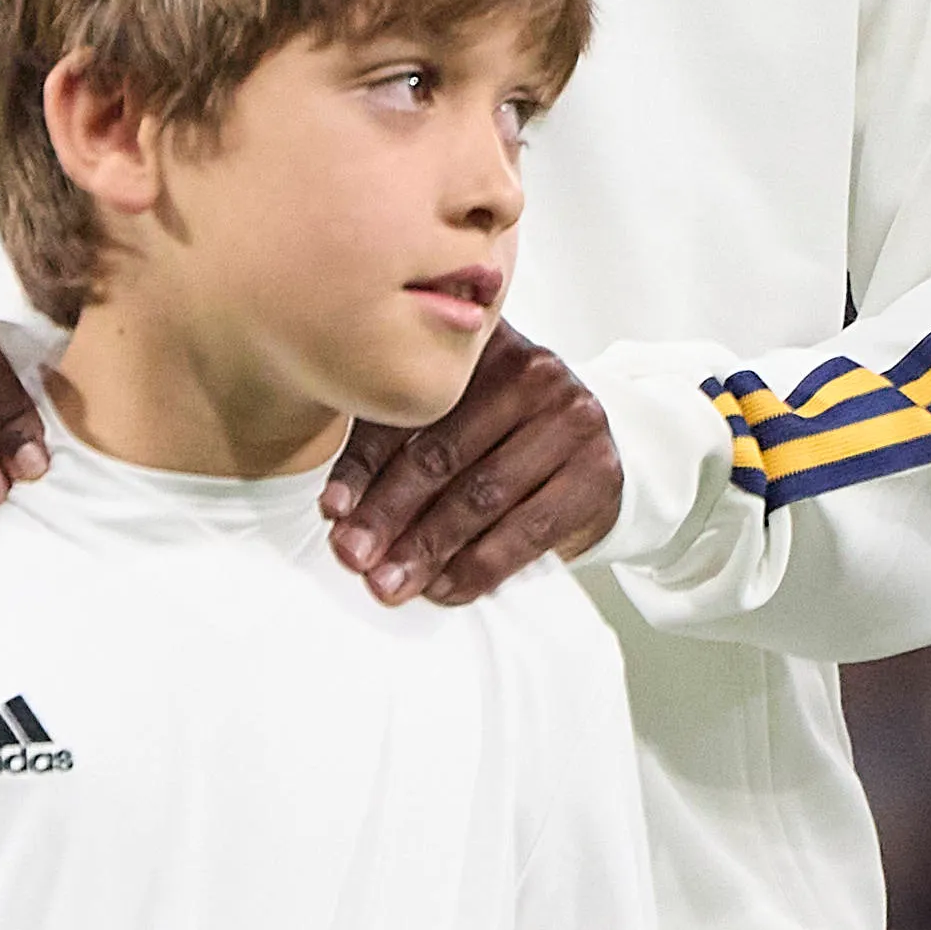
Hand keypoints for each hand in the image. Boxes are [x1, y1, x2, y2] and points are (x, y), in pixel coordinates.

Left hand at [325, 324, 622, 607]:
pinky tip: (444, 587)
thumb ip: (402, 436)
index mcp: (479, 343)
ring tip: (389, 580)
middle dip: (388, 512)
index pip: (408, 408)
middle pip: (441, 452)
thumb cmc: (506, 435)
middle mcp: (531, 370)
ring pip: (480, 494)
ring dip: (427, 547)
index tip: (332, 510)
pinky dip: (479, 566)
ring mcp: (572, 418)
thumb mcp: (455, 417)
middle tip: (353, 555)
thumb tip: (339, 510)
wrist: (596, 454)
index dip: (362, 464)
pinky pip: (526, 529)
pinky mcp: (598, 471)